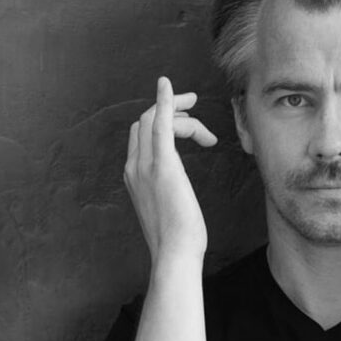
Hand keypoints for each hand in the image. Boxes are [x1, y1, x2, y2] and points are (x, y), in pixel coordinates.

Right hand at [123, 76, 217, 264]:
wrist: (175, 254)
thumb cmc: (178, 239)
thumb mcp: (169, 209)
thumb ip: (167, 192)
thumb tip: (177, 192)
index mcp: (133, 176)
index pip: (141, 135)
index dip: (163, 123)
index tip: (190, 129)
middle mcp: (133, 166)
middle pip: (146, 122)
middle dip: (173, 113)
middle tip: (199, 121)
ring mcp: (144, 165)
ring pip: (154, 120)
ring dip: (181, 115)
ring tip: (207, 136)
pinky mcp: (162, 165)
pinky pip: (160, 124)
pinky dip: (165, 102)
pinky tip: (169, 86)